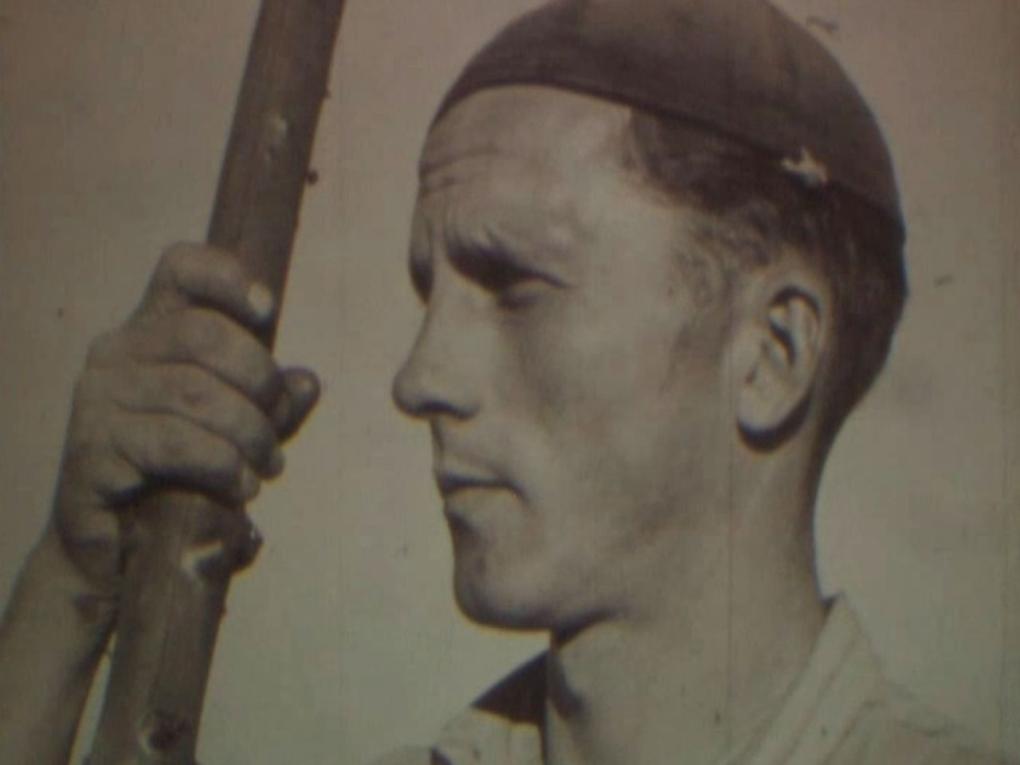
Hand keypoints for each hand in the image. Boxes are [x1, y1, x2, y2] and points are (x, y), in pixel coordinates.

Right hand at [49, 243, 319, 593]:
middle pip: (203, 334)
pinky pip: (175, 444)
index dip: (227, 276)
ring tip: (267, 468)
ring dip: (249, 434)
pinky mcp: (92, 449)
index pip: (180, 268)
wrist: (120, 544)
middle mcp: (118, 352)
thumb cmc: (183, 471)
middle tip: (277, 426)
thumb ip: (273, 403)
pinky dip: (223, 465)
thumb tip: (307, 383)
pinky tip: (241, 487)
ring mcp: (99, 399)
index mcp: (154, 330)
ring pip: (195, 393)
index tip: (269, 310)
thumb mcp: (239, 427)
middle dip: (259, 381)